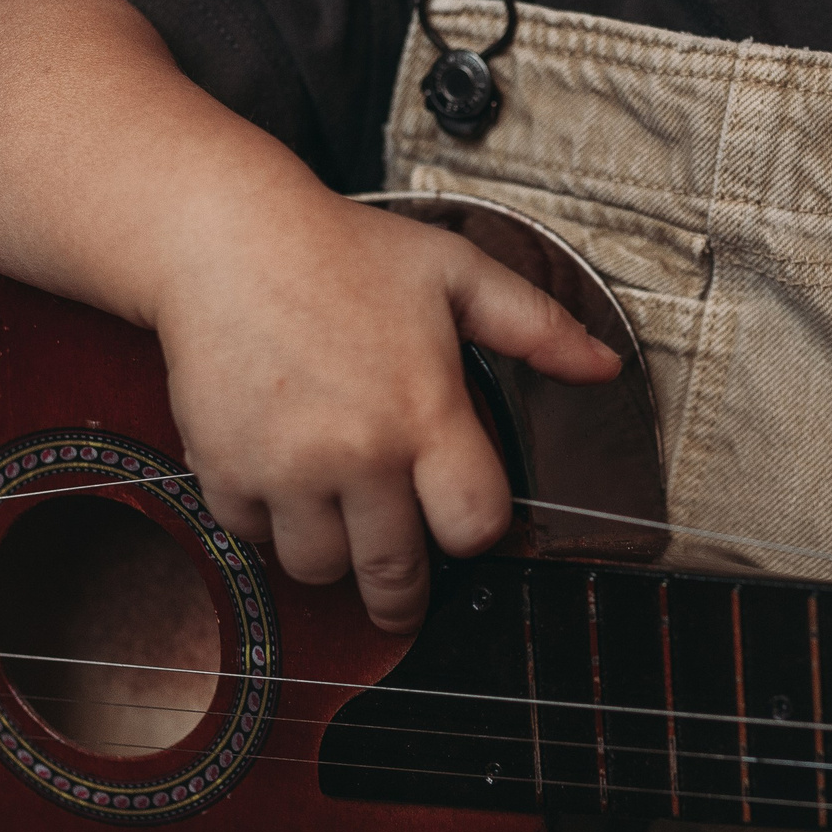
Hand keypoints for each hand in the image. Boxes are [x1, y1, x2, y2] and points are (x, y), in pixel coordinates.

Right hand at [157, 181, 618, 632]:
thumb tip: (605, 366)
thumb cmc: (342, 250)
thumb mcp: (456, 272)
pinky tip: (280, 484)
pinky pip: (252, 538)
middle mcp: (361, 453)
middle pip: (395, 575)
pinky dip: (266, 525)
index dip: (473, 533)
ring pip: (320, 569)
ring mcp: (289, 469)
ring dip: (332, 555)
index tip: (460, 524)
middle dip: (403, 593)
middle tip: (402, 594)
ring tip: (338, 519)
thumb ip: (537, 326)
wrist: (225, 237)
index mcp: (427, 412)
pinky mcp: (226, 472)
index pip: (474, 528)